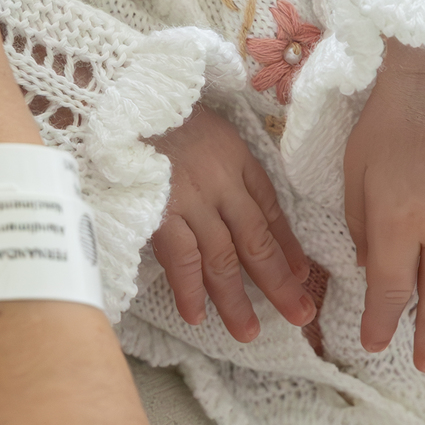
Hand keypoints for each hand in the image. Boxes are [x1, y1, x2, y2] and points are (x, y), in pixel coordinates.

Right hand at [149, 104, 314, 341]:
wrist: (121, 91)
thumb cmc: (155, 106)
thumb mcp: (202, 120)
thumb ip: (218, 154)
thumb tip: (228, 196)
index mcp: (234, 155)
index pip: (269, 207)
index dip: (287, 243)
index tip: (303, 273)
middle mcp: (220, 181)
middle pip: (255, 241)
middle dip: (280, 282)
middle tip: (300, 316)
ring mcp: (190, 198)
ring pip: (222, 258)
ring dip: (236, 299)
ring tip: (249, 333)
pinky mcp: (159, 209)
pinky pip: (182, 258)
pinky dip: (190, 289)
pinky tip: (197, 316)